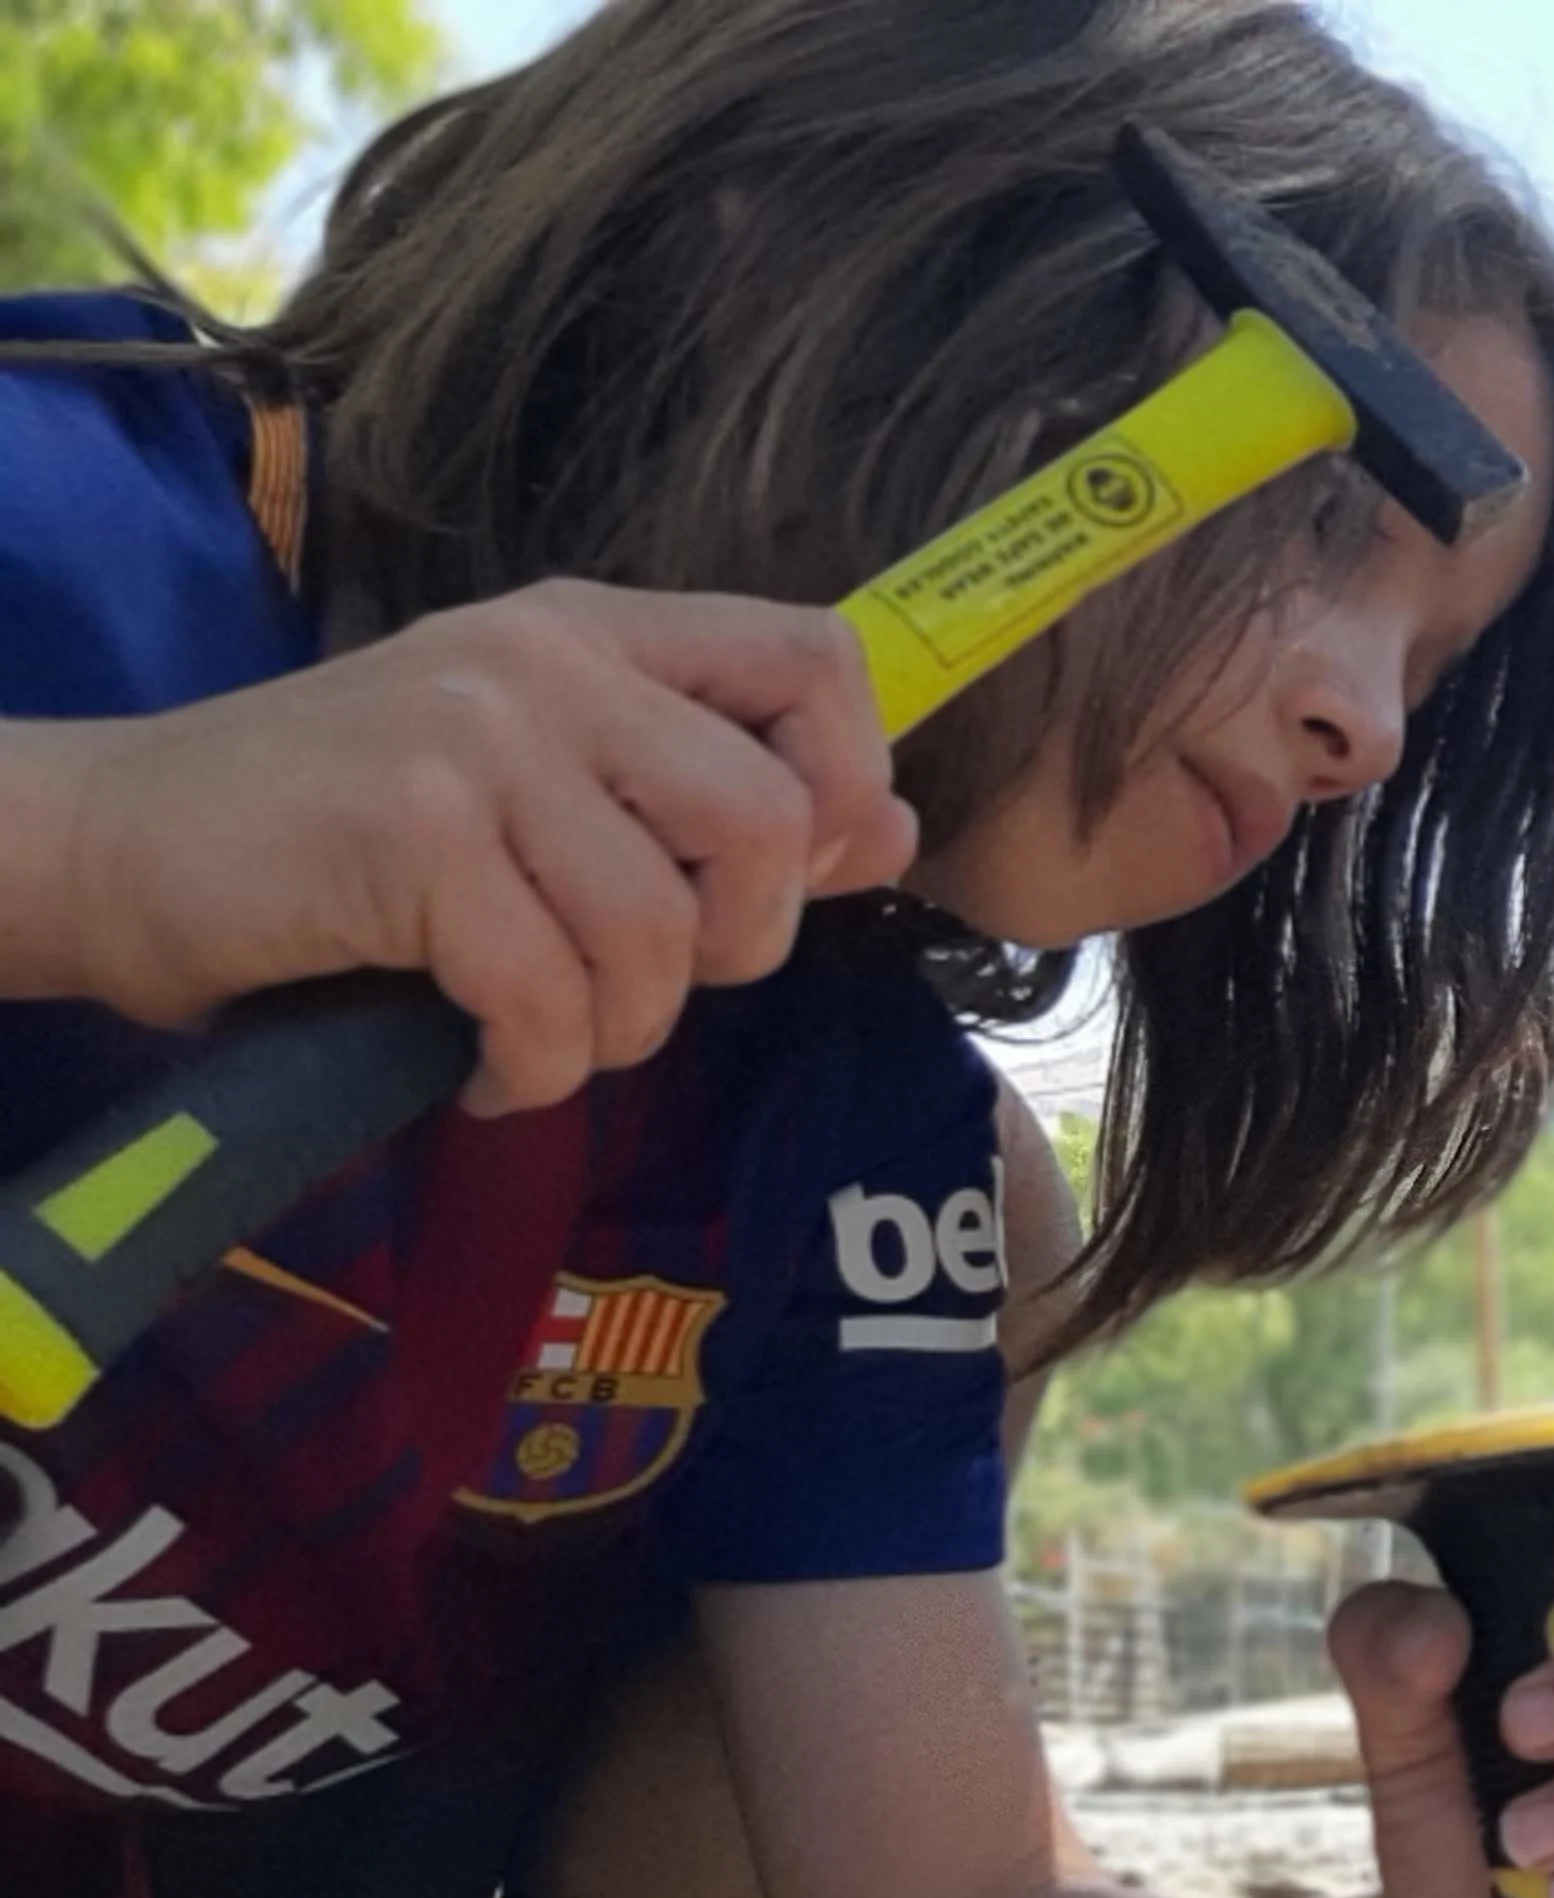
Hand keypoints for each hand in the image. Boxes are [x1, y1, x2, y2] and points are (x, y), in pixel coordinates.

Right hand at [5, 580, 912, 1114]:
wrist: (123, 845)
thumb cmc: (342, 833)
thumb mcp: (543, 789)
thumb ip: (708, 804)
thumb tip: (890, 832)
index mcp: (595, 631)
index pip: (813, 656)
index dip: (849, 780)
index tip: (799, 878)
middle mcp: (547, 662)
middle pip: (767, 818)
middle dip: (736, 947)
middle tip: (641, 986)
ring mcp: (476, 739)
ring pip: (660, 930)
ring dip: (617, 1030)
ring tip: (540, 1035)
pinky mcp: (411, 832)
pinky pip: (552, 997)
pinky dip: (533, 1069)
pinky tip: (479, 1065)